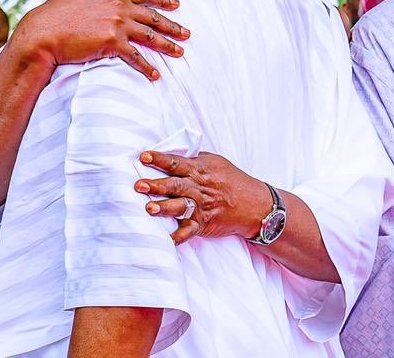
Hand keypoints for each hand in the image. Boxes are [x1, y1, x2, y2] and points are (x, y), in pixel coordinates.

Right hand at [14, 0, 188, 79]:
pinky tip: (156, 74)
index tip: (177, 5)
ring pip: (149, 36)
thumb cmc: (57, 9)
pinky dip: (147, 67)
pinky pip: (135, 57)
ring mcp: (117, 24)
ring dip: (167, 46)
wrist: (43, 32)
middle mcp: (120, 6)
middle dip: (172, 25)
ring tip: (179, 52)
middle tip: (187, 33)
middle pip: (153, 16)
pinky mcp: (112, 43)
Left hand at [133, 151, 272, 244]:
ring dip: (164, 207)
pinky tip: (167, 240)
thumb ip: (192, 159)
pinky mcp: (204, 223)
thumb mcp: (214, 162)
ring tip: (149, 208)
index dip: (159, 159)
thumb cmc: (231, 180)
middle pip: (175, 184)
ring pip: (180, 206)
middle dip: (156, 185)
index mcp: (199, 169)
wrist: (255, 204)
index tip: (143, 156)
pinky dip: (178, 236)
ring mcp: (201, 206)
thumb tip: (169, 154)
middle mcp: (198, 187)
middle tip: (138, 185)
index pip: (175, 162)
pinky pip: (189, 231)